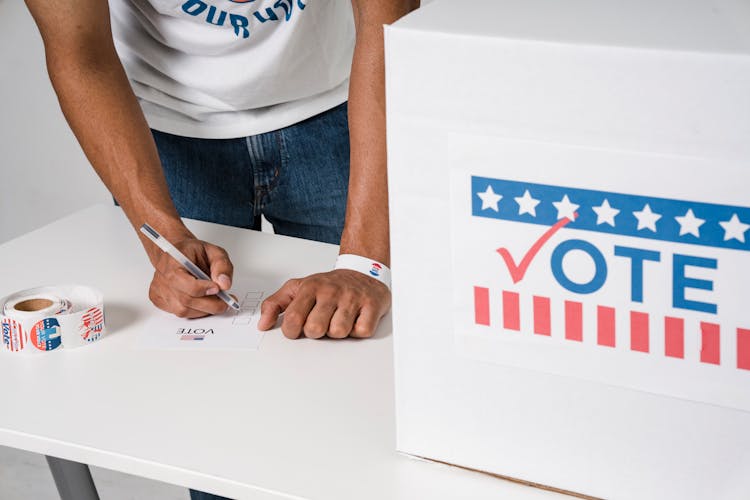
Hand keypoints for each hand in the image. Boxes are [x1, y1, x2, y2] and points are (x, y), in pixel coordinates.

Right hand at [148, 238, 233, 317]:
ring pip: (184, 311)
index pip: (185, 283)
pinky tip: (200, 300)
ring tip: (214, 299)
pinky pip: (180, 312)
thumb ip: (222, 265)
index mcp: (173, 263)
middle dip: (211, 304)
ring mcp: (159, 291)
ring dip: (204, 309)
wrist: (175, 252)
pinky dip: (195, 310)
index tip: (218, 288)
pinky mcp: (159, 300)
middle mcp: (163, 279)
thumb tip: (224, 284)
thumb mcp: (213, 251)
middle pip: (186, 301)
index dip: (203, 289)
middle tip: (226, 301)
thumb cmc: (192, 252)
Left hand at [258, 269, 390, 338]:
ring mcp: (352, 298)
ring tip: (339, 319)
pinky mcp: (372, 305)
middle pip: (315, 329)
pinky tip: (355, 319)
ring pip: (338, 332)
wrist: (363, 271)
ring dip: (338, 331)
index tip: (297, 328)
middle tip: (322, 321)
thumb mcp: (298, 288)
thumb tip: (263, 324)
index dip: (293, 331)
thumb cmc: (329, 284)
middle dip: (317, 331)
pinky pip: (361, 331)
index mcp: (310, 287)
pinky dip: (358, 330)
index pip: (293, 319)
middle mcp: (331, 291)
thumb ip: (275, 304)